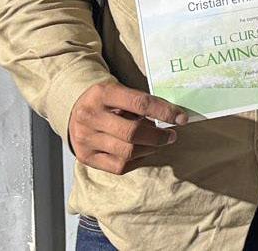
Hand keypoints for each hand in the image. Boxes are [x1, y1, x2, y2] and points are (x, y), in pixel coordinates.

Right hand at [68, 81, 187, 174]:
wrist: (75, 110)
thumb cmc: (107, 100)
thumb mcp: (120, 91)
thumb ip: (141, 103)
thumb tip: (174, 116)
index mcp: (102, 93)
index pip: (140, 103)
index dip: (164, 112)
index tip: (182, 118)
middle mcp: (90, 116)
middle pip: (133, 132)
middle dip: (158, 136)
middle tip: (171, 135)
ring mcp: (85, 139)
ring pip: (127, 152)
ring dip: (150, 148)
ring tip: (157, 142)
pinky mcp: (85, 157)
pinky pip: (118, 166)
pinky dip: (137, 160)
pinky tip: (143, 152)